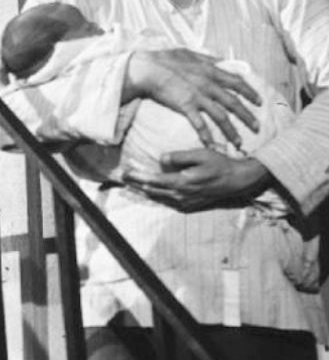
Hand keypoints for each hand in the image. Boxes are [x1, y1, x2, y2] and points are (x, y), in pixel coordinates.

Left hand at [123, 148, 271, 210]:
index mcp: (181, 183)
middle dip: (135, 184)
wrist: (237, 181)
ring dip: (143, 191)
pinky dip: (155, 195)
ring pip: (158, 197)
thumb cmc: (219, 164)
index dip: (137, 176)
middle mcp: (180, 195)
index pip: (152, 180)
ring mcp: (185, 202)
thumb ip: (178, 157)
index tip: (125, 172)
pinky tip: (149, 191)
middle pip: (151, 190)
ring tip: (130, 184)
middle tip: (121, 178)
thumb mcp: (200, 154)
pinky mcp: (189, 205)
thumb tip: (160, 159)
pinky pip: (167, 201)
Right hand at [127, 49, 260, 147]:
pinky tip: (211, 145)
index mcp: (210, 71)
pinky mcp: (185, 106)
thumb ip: (205, 57)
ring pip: (221, 116)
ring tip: (239, 142)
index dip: (250, 92)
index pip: (237, 82)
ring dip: (232, 130)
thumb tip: (218, 60)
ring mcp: (198, 96)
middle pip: (234, 102)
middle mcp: (209, 85)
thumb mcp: (189, 53)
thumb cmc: (164, 59)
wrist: (147, 69)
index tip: (259, 102)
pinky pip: (200, 124)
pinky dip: (206, 135)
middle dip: (248, 116)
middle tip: (257, 128)